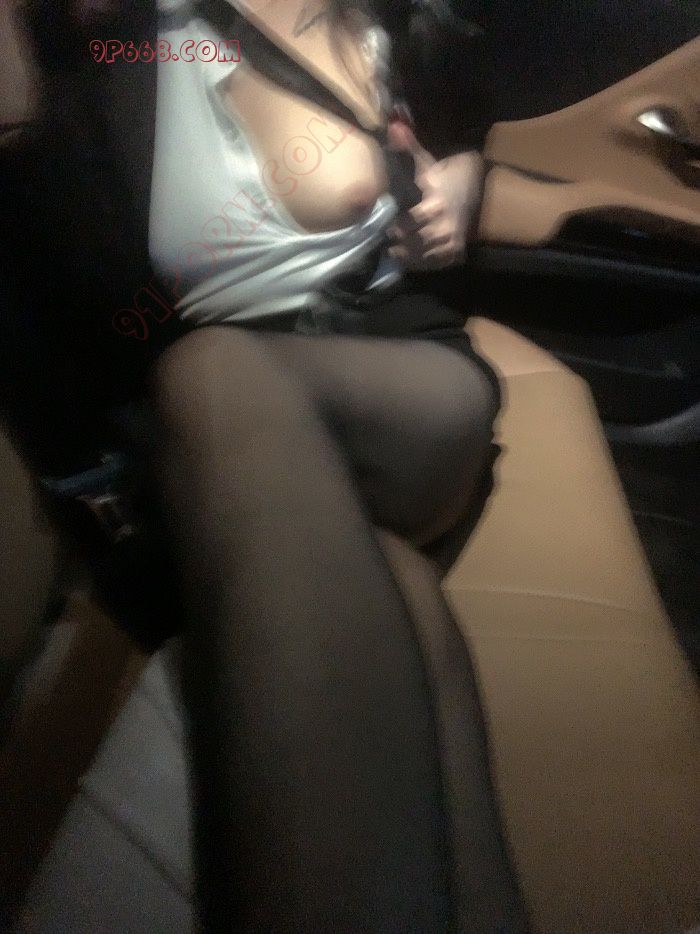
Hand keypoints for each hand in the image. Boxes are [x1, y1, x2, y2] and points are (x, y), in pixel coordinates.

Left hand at [386, 123, 482, 271]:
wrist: (479, 187)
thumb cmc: (446, 175)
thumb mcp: (427, 162)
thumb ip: (408, 149)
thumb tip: (392, 127)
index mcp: (436, 202)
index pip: (412, 220)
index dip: (397, 225)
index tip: (383, 226)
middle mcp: (445, 223)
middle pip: (416, 240)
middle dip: (399, 242)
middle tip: (383, 244)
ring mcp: (452, 239)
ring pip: (424, 254)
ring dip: (407, 256)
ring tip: (393, 253)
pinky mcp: (455, 251)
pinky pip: (435, 263)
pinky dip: (420, 264)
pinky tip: (407, 261)